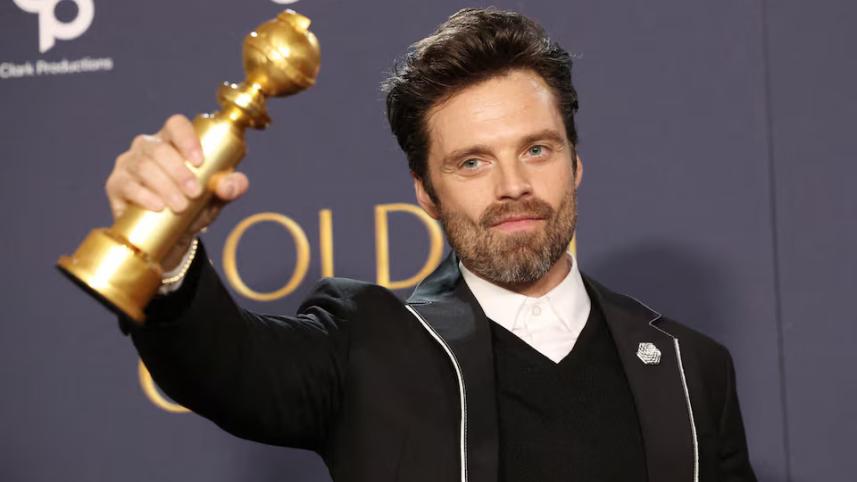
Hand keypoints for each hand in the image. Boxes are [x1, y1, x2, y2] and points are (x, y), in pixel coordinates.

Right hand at [105, 114, 249, 270]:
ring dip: (163, 185)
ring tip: (181, 206)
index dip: (186, 138)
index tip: (199, 161)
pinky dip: (143, 195)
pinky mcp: (116, 185)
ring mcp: (128, 164)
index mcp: (173, 141)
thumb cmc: (196, 205)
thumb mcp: (217, 196)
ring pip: (143, 166)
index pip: (176, 125)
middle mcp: (147, 147)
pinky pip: (126, 185)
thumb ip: (231, 187)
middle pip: (159, 149)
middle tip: (195, 194)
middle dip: (178, 172)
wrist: (172, 235)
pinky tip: (157, 206)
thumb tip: (228, 185)